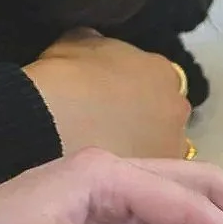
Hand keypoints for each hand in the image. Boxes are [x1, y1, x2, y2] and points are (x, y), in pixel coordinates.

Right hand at [25, 28, 192, 159]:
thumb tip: (100, 50)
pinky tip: (103, 174)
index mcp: (162, 71)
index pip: (157, 76)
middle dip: (145, 117)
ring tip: (104, 151)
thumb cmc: (62, 78)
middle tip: (109, 124)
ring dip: (141, 146)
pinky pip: (145, 174)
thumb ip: (101, 45)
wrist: (46, 127)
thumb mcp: (76, 41)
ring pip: (160, 146)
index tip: (111, 94)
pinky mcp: (152, 182)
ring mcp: (170, 149)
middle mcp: (176, 109)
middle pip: (164, 112)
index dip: (134, 84)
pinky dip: (130, 171)